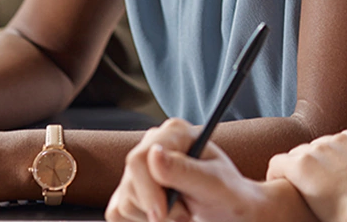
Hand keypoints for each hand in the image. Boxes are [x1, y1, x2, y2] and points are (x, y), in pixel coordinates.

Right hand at [106, 118, 304, 221]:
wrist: (228, 212)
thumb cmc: (227, 194)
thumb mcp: (214, 183)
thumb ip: (184, 170)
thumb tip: (154, 154)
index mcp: (174, 133)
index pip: (140, 158)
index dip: (148, 190)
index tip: (161, 214)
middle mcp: (153, 145)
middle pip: (130, 182)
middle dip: (156, 206)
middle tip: (185, 214)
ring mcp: (139, 169)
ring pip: (124, 201)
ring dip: (154, 217)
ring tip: (181, 212)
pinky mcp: (130, 191)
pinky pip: (118, 213)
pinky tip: (164, 216)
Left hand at [266, 130, 346, 221]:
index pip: (343, 144)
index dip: (338, 166)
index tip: (338, 185)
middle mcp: (342, 138)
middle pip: (320, 150)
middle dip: (318, 169)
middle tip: (319, 194)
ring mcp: (321, 149)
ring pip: (298, 156)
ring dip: (298, 174)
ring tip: (301, 196)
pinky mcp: (302, 165)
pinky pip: (278, 164)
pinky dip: (276, 176)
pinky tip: (284, 191)